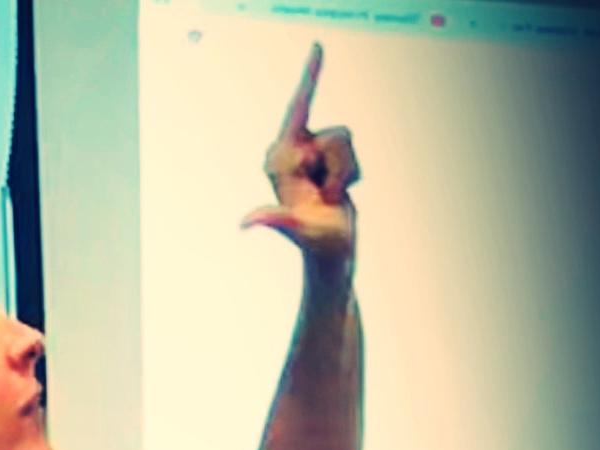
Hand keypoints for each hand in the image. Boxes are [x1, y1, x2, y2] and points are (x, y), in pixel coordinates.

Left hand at [240, 42, 358, 266]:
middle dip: (340, 165)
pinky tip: (334, 192)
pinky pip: (352, 150)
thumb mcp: (296, 229)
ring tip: (329, 195)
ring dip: (345, 172)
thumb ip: (275, 220)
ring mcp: (308, 154)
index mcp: (280, 159)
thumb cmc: (314, 244)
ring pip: (346, 139)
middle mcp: (291, 151)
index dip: (310, 78)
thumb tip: (247, 222)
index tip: (318, 47)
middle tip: (325, 195)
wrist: (329, 252)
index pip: (298, 110)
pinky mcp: (322, 160)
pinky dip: (350, 174)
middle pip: (334, 133)